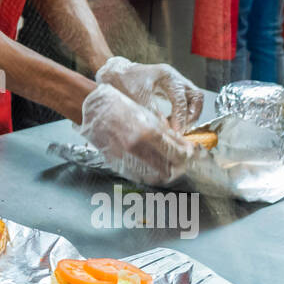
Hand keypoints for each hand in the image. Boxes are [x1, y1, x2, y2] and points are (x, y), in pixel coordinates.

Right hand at [78, 84, 195, 185]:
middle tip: (185, 161)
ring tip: (173, 166)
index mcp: (147, 132)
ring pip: (155, 177)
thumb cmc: (118, 106)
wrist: (92, 109)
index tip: (192, 152)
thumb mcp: (147, 114)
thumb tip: (183, 145)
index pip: (177, 153)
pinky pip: (140, 177)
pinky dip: (152, 176)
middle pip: (169, 170)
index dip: (188, 155)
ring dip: (168, 174)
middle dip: (181, 167)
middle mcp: (137, 149)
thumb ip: (166, 132)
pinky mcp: (118, 165)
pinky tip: (156, 169)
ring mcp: (126, 159)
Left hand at [94, 56, 203, 132]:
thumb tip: (166, 131)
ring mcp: (175, 82)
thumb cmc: (124, 82)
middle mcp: (174, 77)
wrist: (115, 74)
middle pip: (196, 96)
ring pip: (193, 99)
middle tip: (183, 129)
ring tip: (179, 127)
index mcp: (167, 76)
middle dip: (192, 115)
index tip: (176, 132)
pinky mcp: (172, 89)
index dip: (180, 118)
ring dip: (189, 115)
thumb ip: (153, 115)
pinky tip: (172, 122)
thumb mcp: (137, 99)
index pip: (182, 99)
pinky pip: (186, 101)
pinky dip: (183, 112)